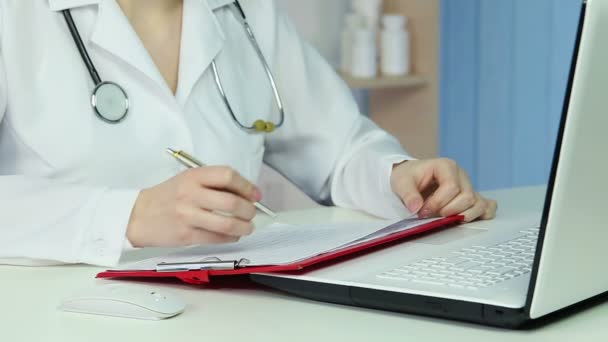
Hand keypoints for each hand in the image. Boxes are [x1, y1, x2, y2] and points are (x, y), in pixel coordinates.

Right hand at [126, 167, 260, 247]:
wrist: (138, 215)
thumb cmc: (168, 196)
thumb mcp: (189, 180)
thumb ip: (214, 184)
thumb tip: (247, 194)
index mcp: (194, 176)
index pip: (227, 176)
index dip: (246, 186)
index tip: (255, 195)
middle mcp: (191, 194)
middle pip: (231, 202)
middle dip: (249, 210)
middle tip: (252, 214)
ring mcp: (188, 215)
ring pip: (226, 223)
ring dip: (244, 227)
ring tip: (248, 227)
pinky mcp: (186, 235)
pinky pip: (216, 238)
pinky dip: (231, 238)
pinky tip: (233, 235)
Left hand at [390, 159, 496, 221]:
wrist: (411, 178)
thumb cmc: (409, 177)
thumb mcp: (402, 182)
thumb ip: (408, 194)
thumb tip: (416, 208)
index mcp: (446, 166)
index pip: (452, 187)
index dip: (437, 203)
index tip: (423, 211)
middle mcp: (461, 175)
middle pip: (467, 197)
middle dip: (449, 210)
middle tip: (432, 215)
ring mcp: (468, 187)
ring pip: (478, 204)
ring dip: (464, 216)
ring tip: (447, 220)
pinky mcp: (472, 198)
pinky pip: (488, 206)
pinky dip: (482, 214)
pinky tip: (469, 219)